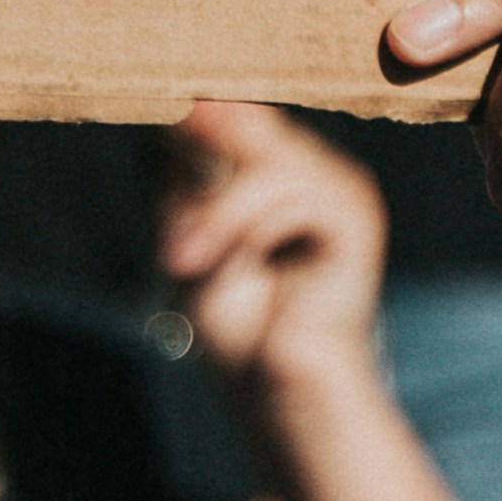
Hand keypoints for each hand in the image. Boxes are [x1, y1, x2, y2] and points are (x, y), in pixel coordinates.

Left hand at [155, 97, 384, 418]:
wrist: (277, 393)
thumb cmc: (236, 323)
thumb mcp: (194, 235)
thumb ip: (191, 174)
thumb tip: (181, 107)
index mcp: (280, 167)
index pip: (232, 112)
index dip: (188, 117)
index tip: (145, 128)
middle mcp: (316, 167)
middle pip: (245, 122)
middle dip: (193, 175)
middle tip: (165, 239)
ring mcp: (341, 188)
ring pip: (263, 158)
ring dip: (213, 214)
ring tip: (180, 263)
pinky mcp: (356, 217)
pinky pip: (291, 192)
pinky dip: (245, 228)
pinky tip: (227, 266)